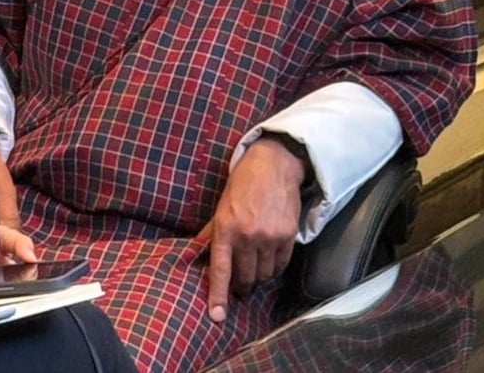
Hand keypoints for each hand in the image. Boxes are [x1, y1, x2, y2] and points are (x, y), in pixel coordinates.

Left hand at [196, 137, 304, 321]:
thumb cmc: (241, 186)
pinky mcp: (288, 236)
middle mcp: (247, 236)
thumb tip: (195, 252)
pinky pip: (281, 265)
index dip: (218, 295)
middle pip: (245, 278)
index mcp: (225, 229)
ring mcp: (269, 237)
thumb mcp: (220, 207)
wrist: (272, 167)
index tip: (217, 316)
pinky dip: (274, 268)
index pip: (220, 269)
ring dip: (259, 277)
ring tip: (255, 269)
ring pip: (264, 275)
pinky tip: (269, 261)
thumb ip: (211, 233)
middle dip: (242, 288)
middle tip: (241, 290)